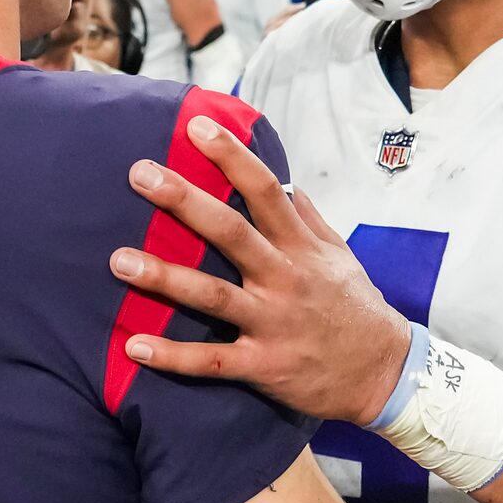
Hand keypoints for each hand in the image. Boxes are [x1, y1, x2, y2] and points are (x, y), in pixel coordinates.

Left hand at [109, 117, 411, 425]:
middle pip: (230, 232)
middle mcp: (284, 278)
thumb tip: (286, 182)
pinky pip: (212, 361)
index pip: (265, 190)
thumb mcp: (340, 256)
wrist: (383, 374)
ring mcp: (272, 322)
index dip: (232, 156)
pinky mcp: (264, 365)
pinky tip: (134, 346)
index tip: (198, 128)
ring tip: (119, 260)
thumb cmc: (354, 309)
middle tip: (140, 174)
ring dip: (164, 277)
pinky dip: (173, 356)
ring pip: (212, 296)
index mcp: (301, 247)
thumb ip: (308, 219)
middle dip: (184, 201)